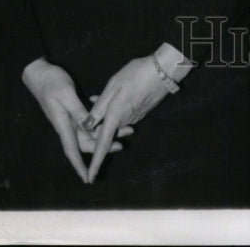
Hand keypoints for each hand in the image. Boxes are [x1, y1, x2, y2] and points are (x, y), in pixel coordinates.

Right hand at [21, 58, 130, 183]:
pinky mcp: (72, 110)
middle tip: (122, 144)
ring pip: (89, 132)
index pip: (72, 150)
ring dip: (104, 133)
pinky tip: (109, 117)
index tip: (88, 179)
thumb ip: (78, 111)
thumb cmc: (51, 82)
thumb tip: (89, 127)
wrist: (39, 73)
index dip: (79, 166)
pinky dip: (98, 123)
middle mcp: (66, 125)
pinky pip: (87, 121)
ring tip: (123, 129)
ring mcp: (69, 118)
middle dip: (102, 147)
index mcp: (63, 124)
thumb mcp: (66, 94)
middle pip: (86, 142)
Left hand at [84, 56, 169, 182]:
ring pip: (113, 123)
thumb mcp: (114, 85)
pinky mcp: (139, 112)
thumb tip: (86, 125)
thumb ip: (100, 106)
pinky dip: (112, 110)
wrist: (164, 70)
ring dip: (103, 116)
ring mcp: (134, 117)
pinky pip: (121, 116)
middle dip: (94, 128)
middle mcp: (125, 121)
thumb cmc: (137, 74)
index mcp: (116, 116)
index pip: (102, 144)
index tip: (90, 179)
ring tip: (95, 98)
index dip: (95, 163)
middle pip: (105, 133)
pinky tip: (110, 96)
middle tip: (88, 109)